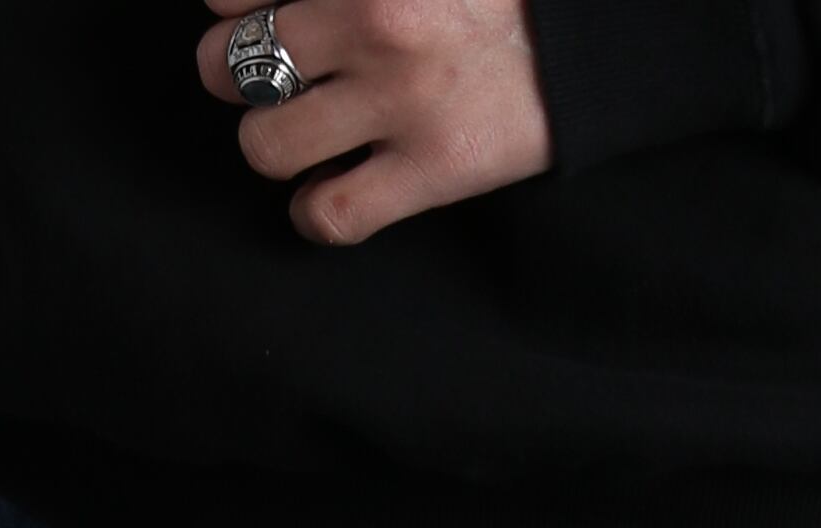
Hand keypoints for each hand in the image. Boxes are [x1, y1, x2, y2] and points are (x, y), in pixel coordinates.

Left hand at [196, 0, 552, 248]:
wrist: (591, 36)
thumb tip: (266, 5)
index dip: (234, 8)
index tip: (255, 17)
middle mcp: (369, 21)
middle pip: (228, 65)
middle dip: (234, 75)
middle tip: (272, 80)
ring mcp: (399, 101)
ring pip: (265, 145)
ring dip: (271, 145)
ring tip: (298, 136)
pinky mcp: (432, 170)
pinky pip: (329, 215)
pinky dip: (313, 214)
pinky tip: (326, 195)